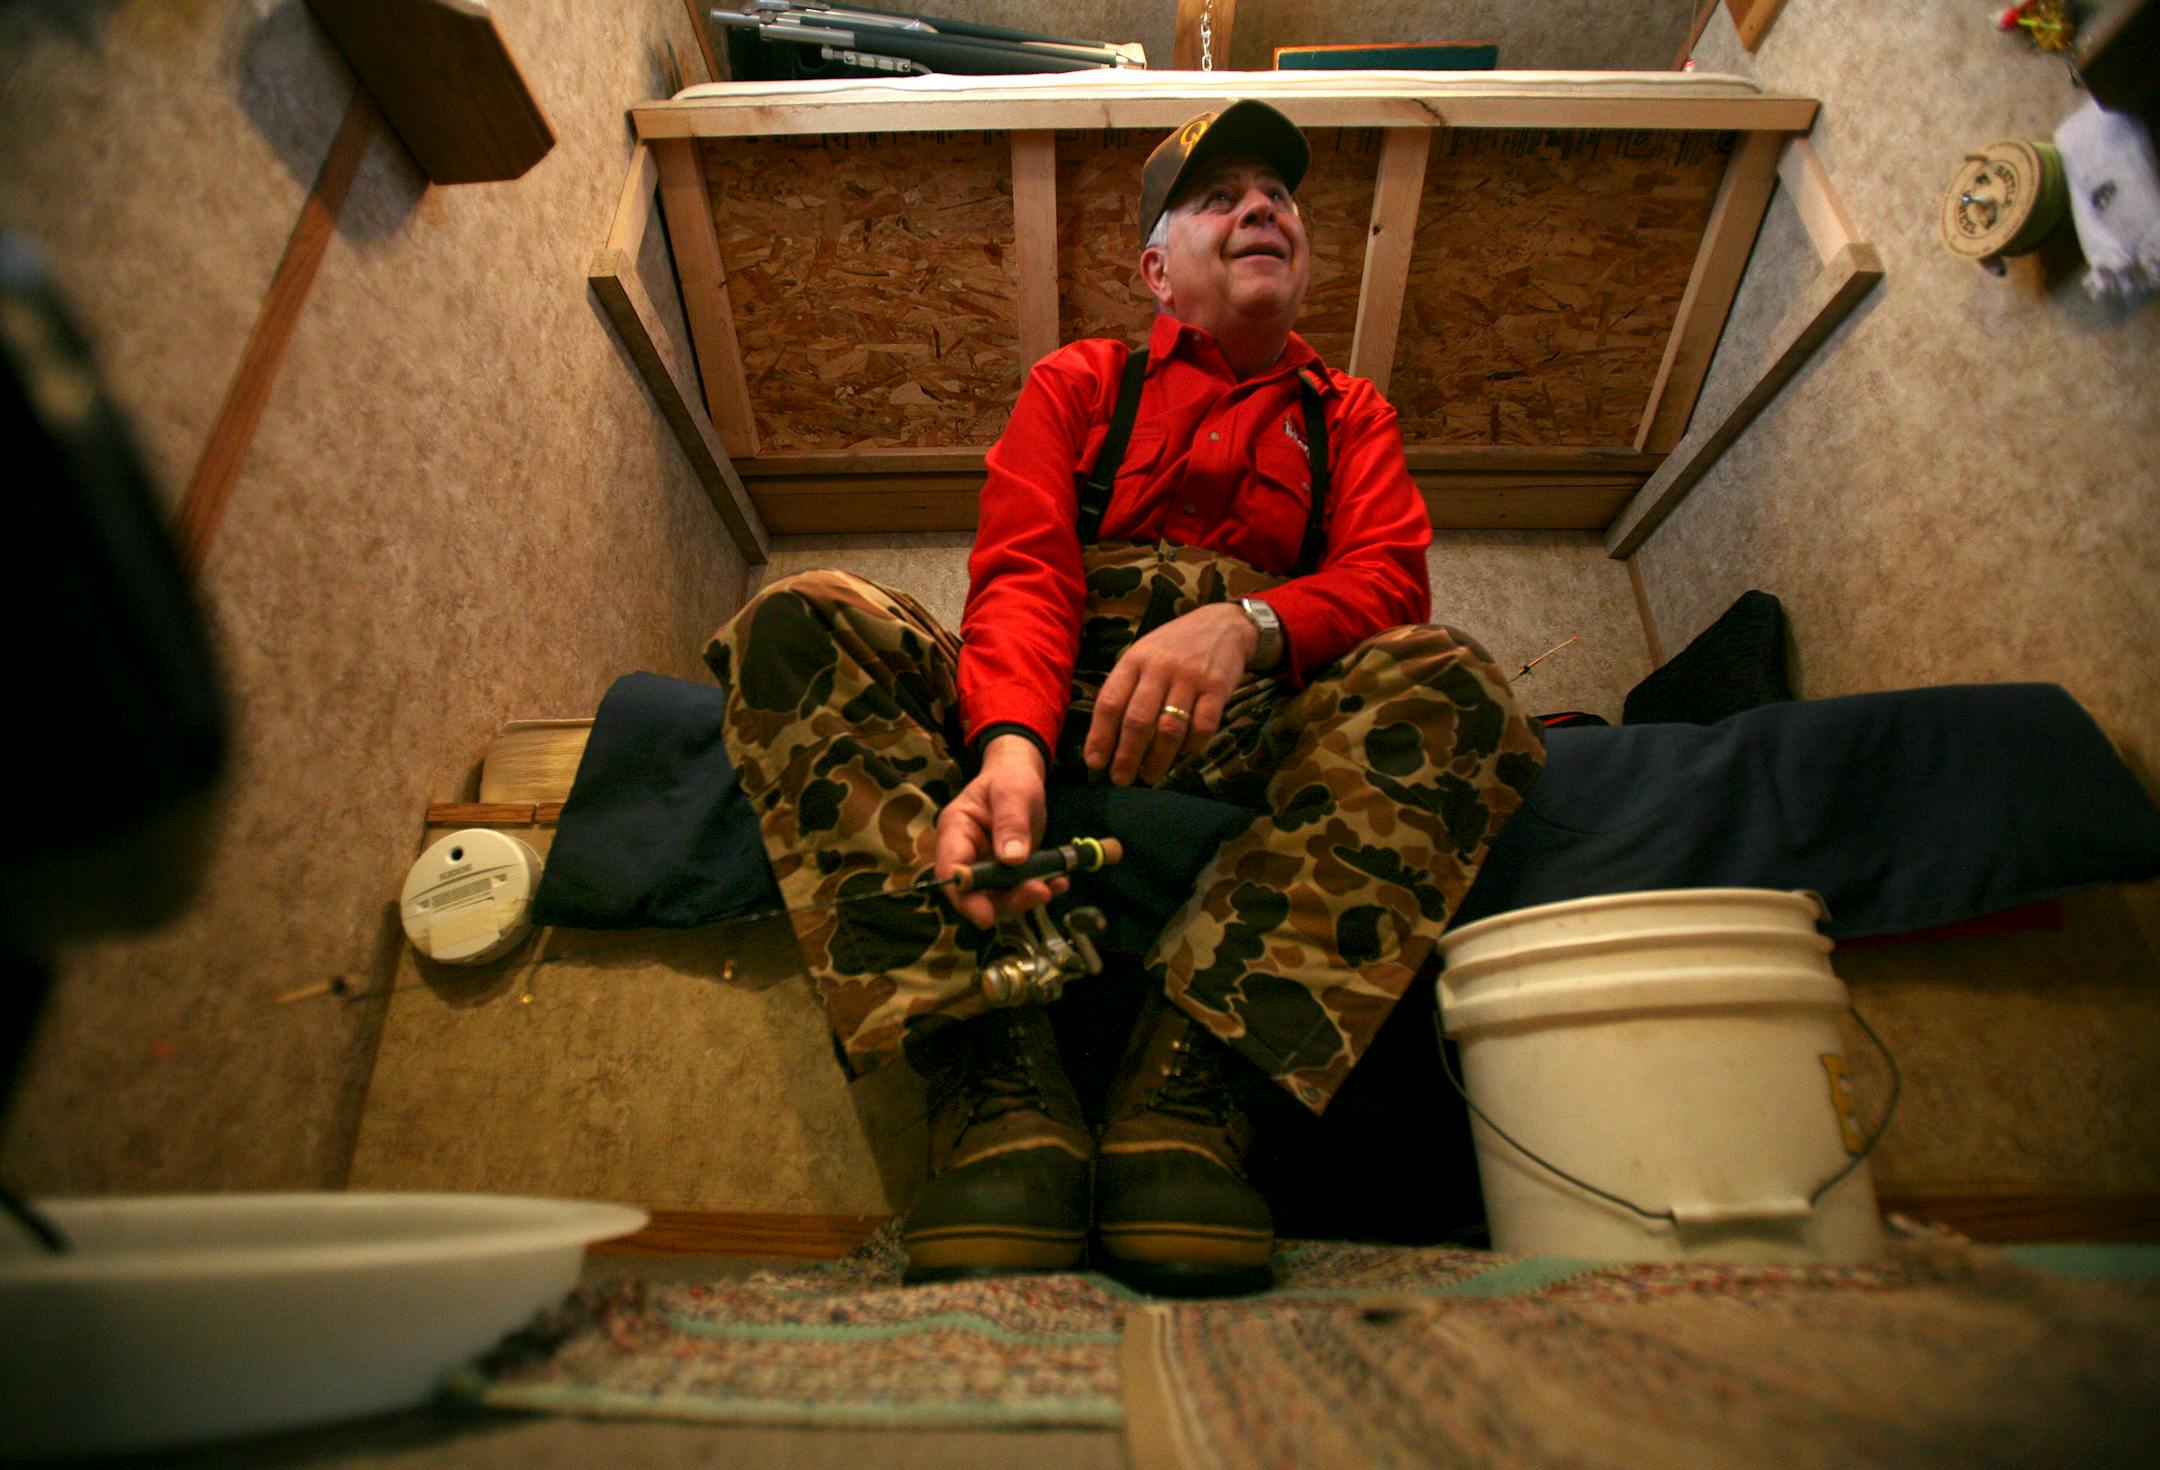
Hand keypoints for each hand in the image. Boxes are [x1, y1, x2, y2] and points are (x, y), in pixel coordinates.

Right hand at [934, 734, 1065, 928]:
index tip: (986, 917)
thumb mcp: (1013, 792)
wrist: (1020, 775)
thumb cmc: (1010, 777)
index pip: (950, 871)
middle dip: (1006, 901)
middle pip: (975, 892)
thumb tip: (1012, 860)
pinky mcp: (1006, 872)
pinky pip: (1018, 889)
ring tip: (1056, 885)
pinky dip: (1040, 888)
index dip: (965, 897)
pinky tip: (1060, 881)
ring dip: (1026, 897)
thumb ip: (1011, 822)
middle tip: (1041, 893)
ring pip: (998, 896)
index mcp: (956, 831)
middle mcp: (967, 854)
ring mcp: (986, 865)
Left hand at [1083, 602, 1257, 786]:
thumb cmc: (1173, 648)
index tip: (1095, 763)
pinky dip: (1190, 747)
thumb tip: (1105, 738)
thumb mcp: (1143, 656)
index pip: (1110, 702)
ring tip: (1149, 776)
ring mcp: (1190, 678)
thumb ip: (1126, 689)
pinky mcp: (1217, 688)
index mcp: (1134, 661)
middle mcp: (1160, 668)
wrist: (1224, 624)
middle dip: (1126, 756)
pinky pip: (1202, 727)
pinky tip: (1182, 755)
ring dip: (1157, 759)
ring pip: (1169, 729)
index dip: (1100, 736)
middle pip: (1137, 720)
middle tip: (1121, 779)